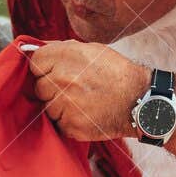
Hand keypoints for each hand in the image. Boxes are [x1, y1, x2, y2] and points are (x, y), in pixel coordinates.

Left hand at [27, 40, 147, 141]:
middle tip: (74, 89)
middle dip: (52, 89)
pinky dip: (69, 121)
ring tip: (83, 102)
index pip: (35, 62)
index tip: (53, 72)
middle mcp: (62, 79)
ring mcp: (64, 104)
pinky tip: (86, 114)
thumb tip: (41, 50)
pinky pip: (59, 124)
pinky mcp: (70, 126)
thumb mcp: (92, 50)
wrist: (140, 101)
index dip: (44, 68)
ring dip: (60, 107)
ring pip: (48, 107)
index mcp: (66, 57)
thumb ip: (63, 50)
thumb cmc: (118, 74)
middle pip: (39, 87)